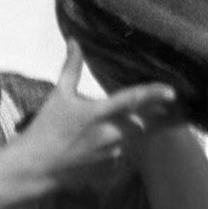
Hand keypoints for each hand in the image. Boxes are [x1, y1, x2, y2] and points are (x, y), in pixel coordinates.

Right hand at [18, 40, 179, 189]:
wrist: (35, 167)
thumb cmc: (45, 129)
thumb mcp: (58, 95)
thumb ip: (71, 68)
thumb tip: (74, 41)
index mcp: (99, 113)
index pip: (133, 100)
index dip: (155, 94)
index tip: (172, 91)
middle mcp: (110, 134)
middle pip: (144, 121)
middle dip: (156, 113)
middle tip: (170, 105)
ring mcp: (111, 153)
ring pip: (135, 136)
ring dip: (138, 127)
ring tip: (143, 118)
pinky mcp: (109, 166)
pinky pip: (123, 151)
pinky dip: (122, 143)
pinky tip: (112, 140)